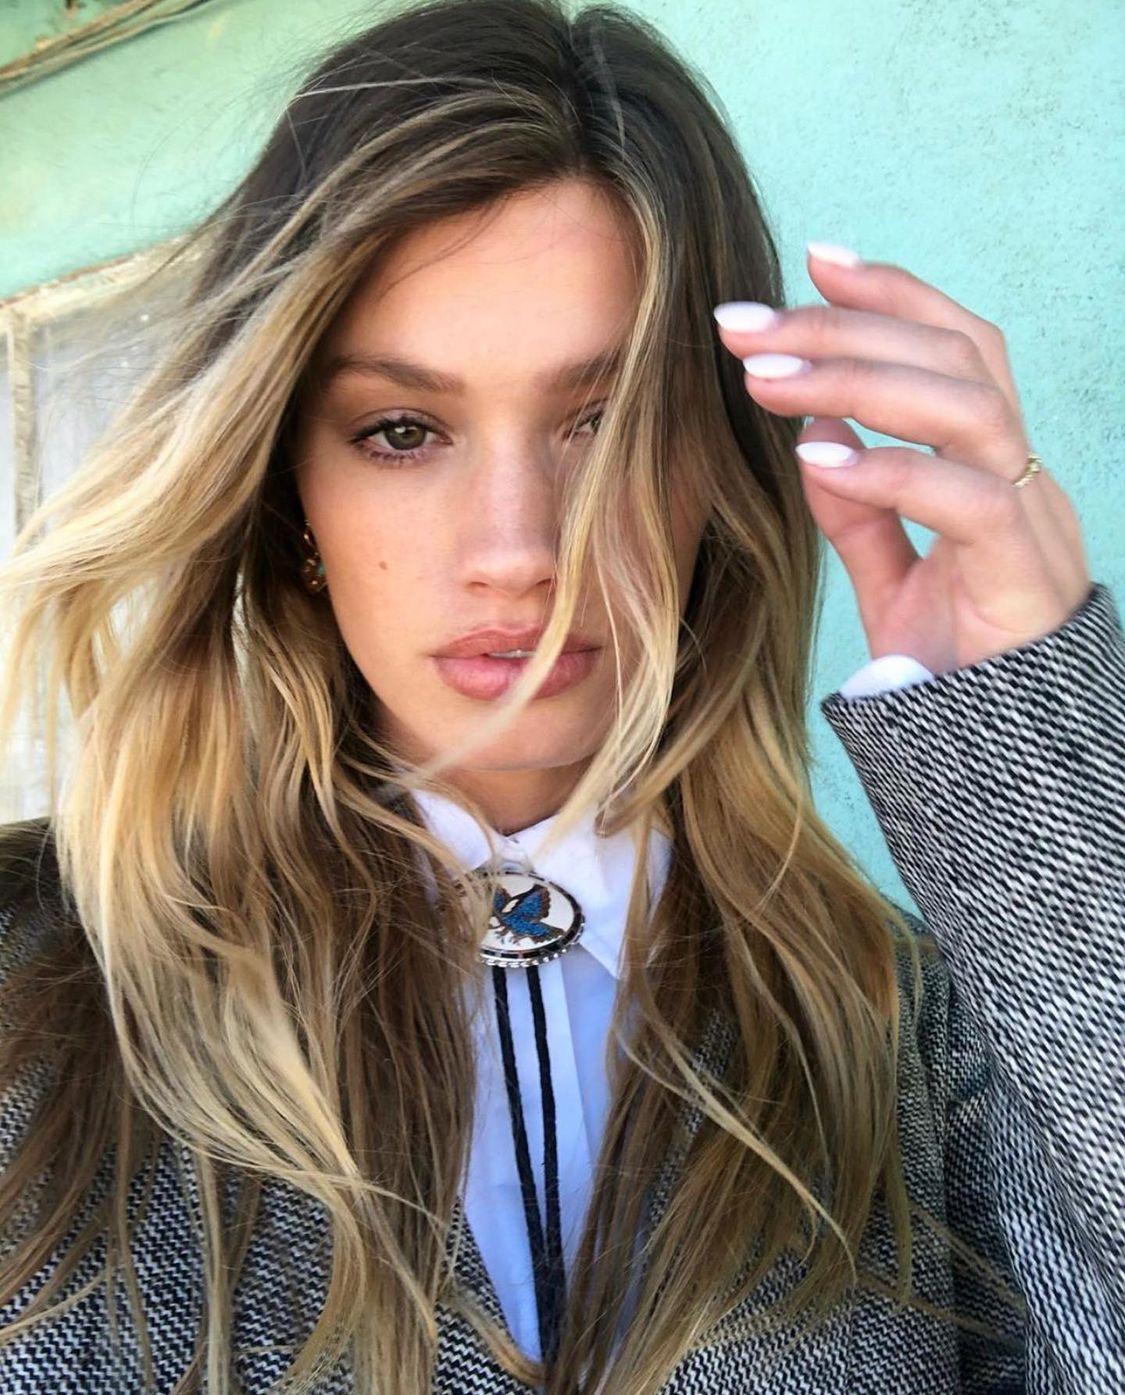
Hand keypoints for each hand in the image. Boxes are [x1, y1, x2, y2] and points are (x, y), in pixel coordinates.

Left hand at [713, 244, 1092, 674]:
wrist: (1004, 761)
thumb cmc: (956, 663)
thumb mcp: (893, 576)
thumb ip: (862, 509)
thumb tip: (816, 435)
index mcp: (994, 465)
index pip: (956, 347)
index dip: (893, 294)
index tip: (814, 258)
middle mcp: (1022, 475)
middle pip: (952, 357)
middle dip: (845, 326)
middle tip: (746, 322)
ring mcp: (1032, 520)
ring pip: (964, 407)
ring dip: (857, 380)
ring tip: (764, 376)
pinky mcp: (1024, 574)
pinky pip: (968, 499)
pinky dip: (892, 470)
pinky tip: (819, 459)